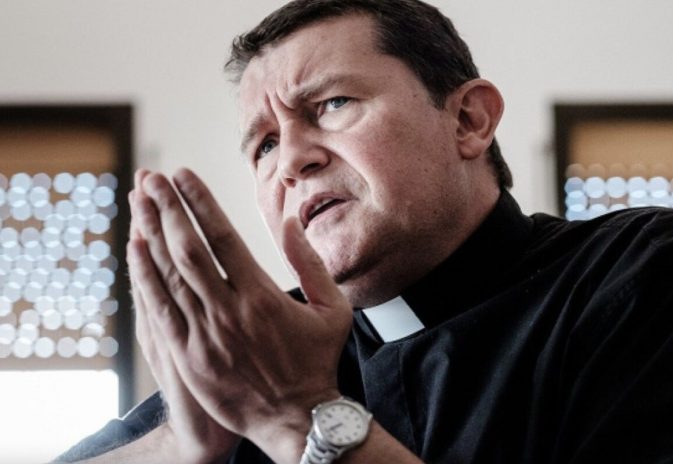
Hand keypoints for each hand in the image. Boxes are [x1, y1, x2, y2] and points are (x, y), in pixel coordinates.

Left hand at [129, 168, 352, 462]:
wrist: (298, 420)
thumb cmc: (318, 361)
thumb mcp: (333, 308)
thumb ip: (310, 262)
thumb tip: (289, 221)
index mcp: (262, 296)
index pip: (222, 237)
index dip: (200, 202)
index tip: (183, 175)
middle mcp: (228, 311)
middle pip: (188, 250)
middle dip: (167, 208)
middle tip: (151, 178)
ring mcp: (204, 336)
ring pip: (168, 276)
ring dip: (150, 234)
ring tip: (138, 201)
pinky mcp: (187, 357)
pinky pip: (159, 310)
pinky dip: (145, 278)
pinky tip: (135, 249)